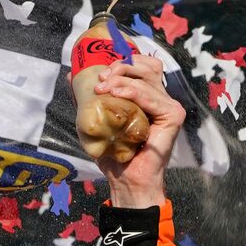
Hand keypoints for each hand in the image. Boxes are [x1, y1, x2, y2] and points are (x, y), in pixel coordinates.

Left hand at [91, 54, 186, 210]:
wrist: (126, 182)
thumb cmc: (114, 156)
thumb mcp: (97, 120)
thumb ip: (88, 97)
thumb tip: (72, 75)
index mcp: (148, 97)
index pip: (142, 66)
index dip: (124, 63)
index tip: (102, 73)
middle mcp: (161, 99)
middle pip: (147, 66)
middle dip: (122, 68)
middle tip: (102, 80)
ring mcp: (169, 106)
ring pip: (147, 79)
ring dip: (122, 80)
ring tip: (103, 89)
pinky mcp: (173, 116)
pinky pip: (152, 97)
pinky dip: (134, 92)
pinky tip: (118, 95)